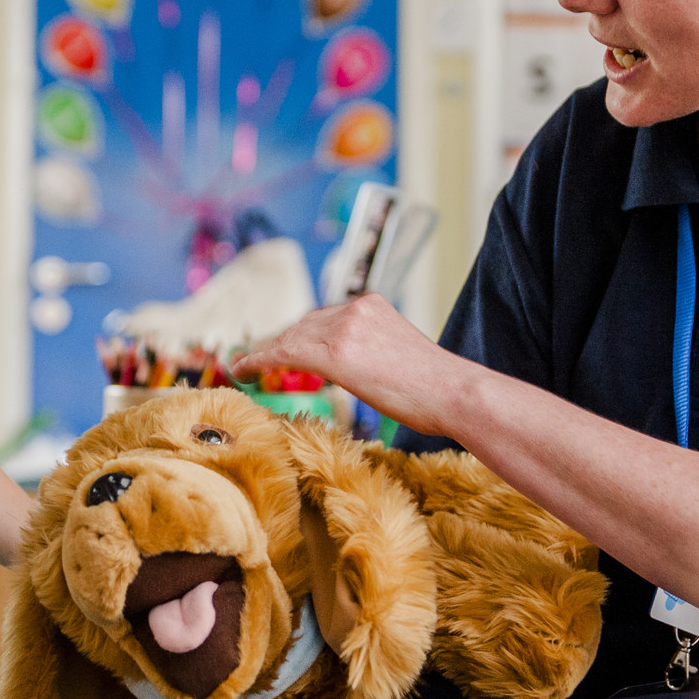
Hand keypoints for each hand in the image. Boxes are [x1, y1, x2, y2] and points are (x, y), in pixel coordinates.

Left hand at [232, 294, 471, 439]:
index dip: (297, 335)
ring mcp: (345, 327)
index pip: (323, 319)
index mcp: (374, 306)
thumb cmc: (438, 389)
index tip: (281, 348)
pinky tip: (245, 368)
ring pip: (291, 337)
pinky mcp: (335, 351)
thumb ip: (373, 352)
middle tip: (256, 361)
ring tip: (244, 367)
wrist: (454, 392)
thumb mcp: (400, 357)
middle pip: (303, 325)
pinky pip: (286, 353)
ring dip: (266, 353)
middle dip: (279, 343)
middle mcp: (356, 309)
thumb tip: (360, 368)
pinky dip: (261, 359)